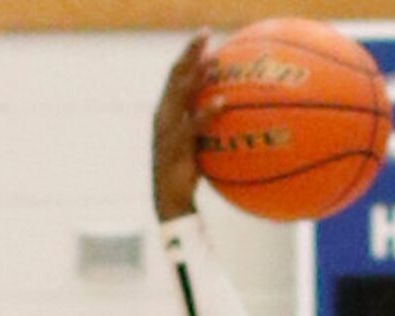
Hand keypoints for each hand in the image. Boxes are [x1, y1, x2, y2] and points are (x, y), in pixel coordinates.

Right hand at [152, 29, 214, 221]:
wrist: (170, 203)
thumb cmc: (187, 177)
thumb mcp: (197, 148)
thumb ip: (207, 129)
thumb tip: (231, 118)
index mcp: (166, 111)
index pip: (176, 75)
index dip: (188, 54)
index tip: (205, 38)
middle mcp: (163, 114)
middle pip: (175, 74)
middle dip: (190, 52)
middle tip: (206, 33)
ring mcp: (167, 128)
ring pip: (180, 92)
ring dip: (197, 73)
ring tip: (214, 58)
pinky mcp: (175, 145)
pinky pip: (193, 124)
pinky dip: (207, 110)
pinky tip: (223, 100)